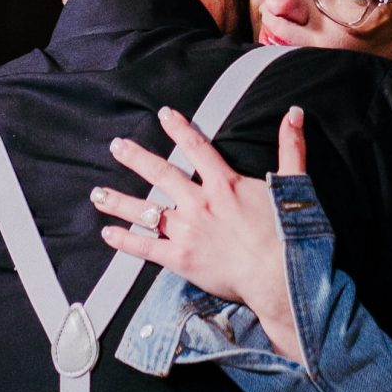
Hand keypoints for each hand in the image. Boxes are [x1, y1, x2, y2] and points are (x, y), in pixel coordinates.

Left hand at [91, 106, 306, 362]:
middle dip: (136, 157)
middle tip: (116, 146)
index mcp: (224, 184)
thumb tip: (294, 113)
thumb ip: (291, 148)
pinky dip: (126, 240)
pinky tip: (108, 234)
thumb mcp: (293, 184)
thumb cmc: (288, 234)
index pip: (197, 147)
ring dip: (119, 201)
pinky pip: (147, 248)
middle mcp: (199, 202)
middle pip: (161, 173)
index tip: (163, 114)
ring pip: (146, 210)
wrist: (280, 277)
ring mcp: (187, 231)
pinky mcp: (181, 259)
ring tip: (97, 193)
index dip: (180, 128)